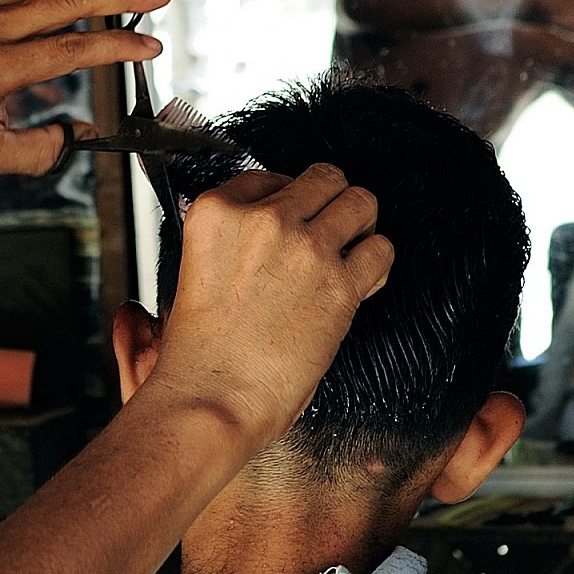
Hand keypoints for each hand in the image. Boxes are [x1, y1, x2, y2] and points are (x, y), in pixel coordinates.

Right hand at [142, 165, 391, 449]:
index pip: (269, 177)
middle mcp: (262, 219)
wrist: (212, 396)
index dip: (286, 200)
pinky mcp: (339, 285)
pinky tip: (359, 282)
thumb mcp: (192, 269)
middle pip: (323, 178)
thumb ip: (228, 236)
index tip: (290, 220)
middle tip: (328, 229)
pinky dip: (376, 264)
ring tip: (350, 250)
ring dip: (360, 225)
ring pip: (361, 201)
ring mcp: (304, 248)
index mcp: (216, 212)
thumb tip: (266, 225)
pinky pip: (381, 249)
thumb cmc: (200, 350)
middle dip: (330, 202)